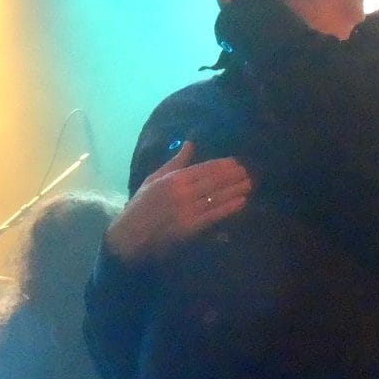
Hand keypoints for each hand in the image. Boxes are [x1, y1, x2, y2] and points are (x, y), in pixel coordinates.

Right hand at [104, 141, 251, 263]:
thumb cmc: (140, 206)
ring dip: (234, 190)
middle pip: (213, 182)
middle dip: (232, 176)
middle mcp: (181, 193)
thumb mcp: (154, 179)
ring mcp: (186, 210)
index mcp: (172, 179)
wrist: (130, 235)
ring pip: (216, 197)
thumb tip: (190, 143)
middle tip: (248, 171)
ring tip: (248, 184)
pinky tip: (241, 202)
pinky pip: (213, 215)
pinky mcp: (190, 227)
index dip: (221, 165)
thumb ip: (175, 162)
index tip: (235, 162)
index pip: (203, 169)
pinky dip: (229, 208)